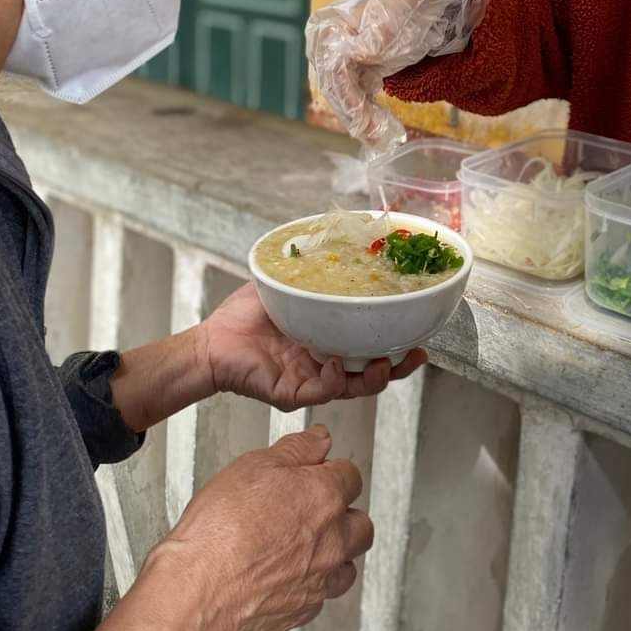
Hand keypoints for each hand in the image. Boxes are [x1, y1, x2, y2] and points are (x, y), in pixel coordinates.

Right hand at [156, 425, 372, 630]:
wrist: (198, 588)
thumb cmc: (220, 528)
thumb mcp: (254, 464)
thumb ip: (296, 448)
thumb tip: (319, 439)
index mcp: (324, 497)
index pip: (351, 476)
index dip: (332, 470)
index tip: (319, 471)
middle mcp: (331, 540)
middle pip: (361, 524)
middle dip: (345, 514)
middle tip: (318, 510)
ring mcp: (319, 579)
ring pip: (347, 565)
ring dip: (335, 553)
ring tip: (306, 545)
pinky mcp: (302, 610)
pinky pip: (321, 596)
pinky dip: (311, 585)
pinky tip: (288, 575)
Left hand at [201, 281, 426, 410]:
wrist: (211, 341)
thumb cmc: (244, 315)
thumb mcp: (284, 283)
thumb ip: (308, 266)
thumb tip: (336, 237)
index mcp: (329, 337)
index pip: (371, 343)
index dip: (397, 340)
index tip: (419, 330)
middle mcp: (325, 362)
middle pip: (372, 371)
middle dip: (398, 366)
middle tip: (416, 354)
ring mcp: (311, 380)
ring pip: (353, 387)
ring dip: (373, 378)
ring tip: (382, 363)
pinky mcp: (292, 393)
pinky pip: (320, 393)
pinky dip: (332, 382)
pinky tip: (334, 367)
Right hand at [305, 0, 493, 149]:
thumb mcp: (396, 10)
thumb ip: (378, 31)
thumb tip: (361, 52)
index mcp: (329, 25)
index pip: (331, 67)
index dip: (345, 95)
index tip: (362, 116)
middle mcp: (326, 44)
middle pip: (334, 87)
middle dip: (355, 114)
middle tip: (376, 134)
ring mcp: (340, 59)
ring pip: (345, 98)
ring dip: (363, 121)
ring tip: (383, 137)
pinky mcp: (357, 72)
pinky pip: (357, 98)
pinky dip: (368, 116)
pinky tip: (380, 132)